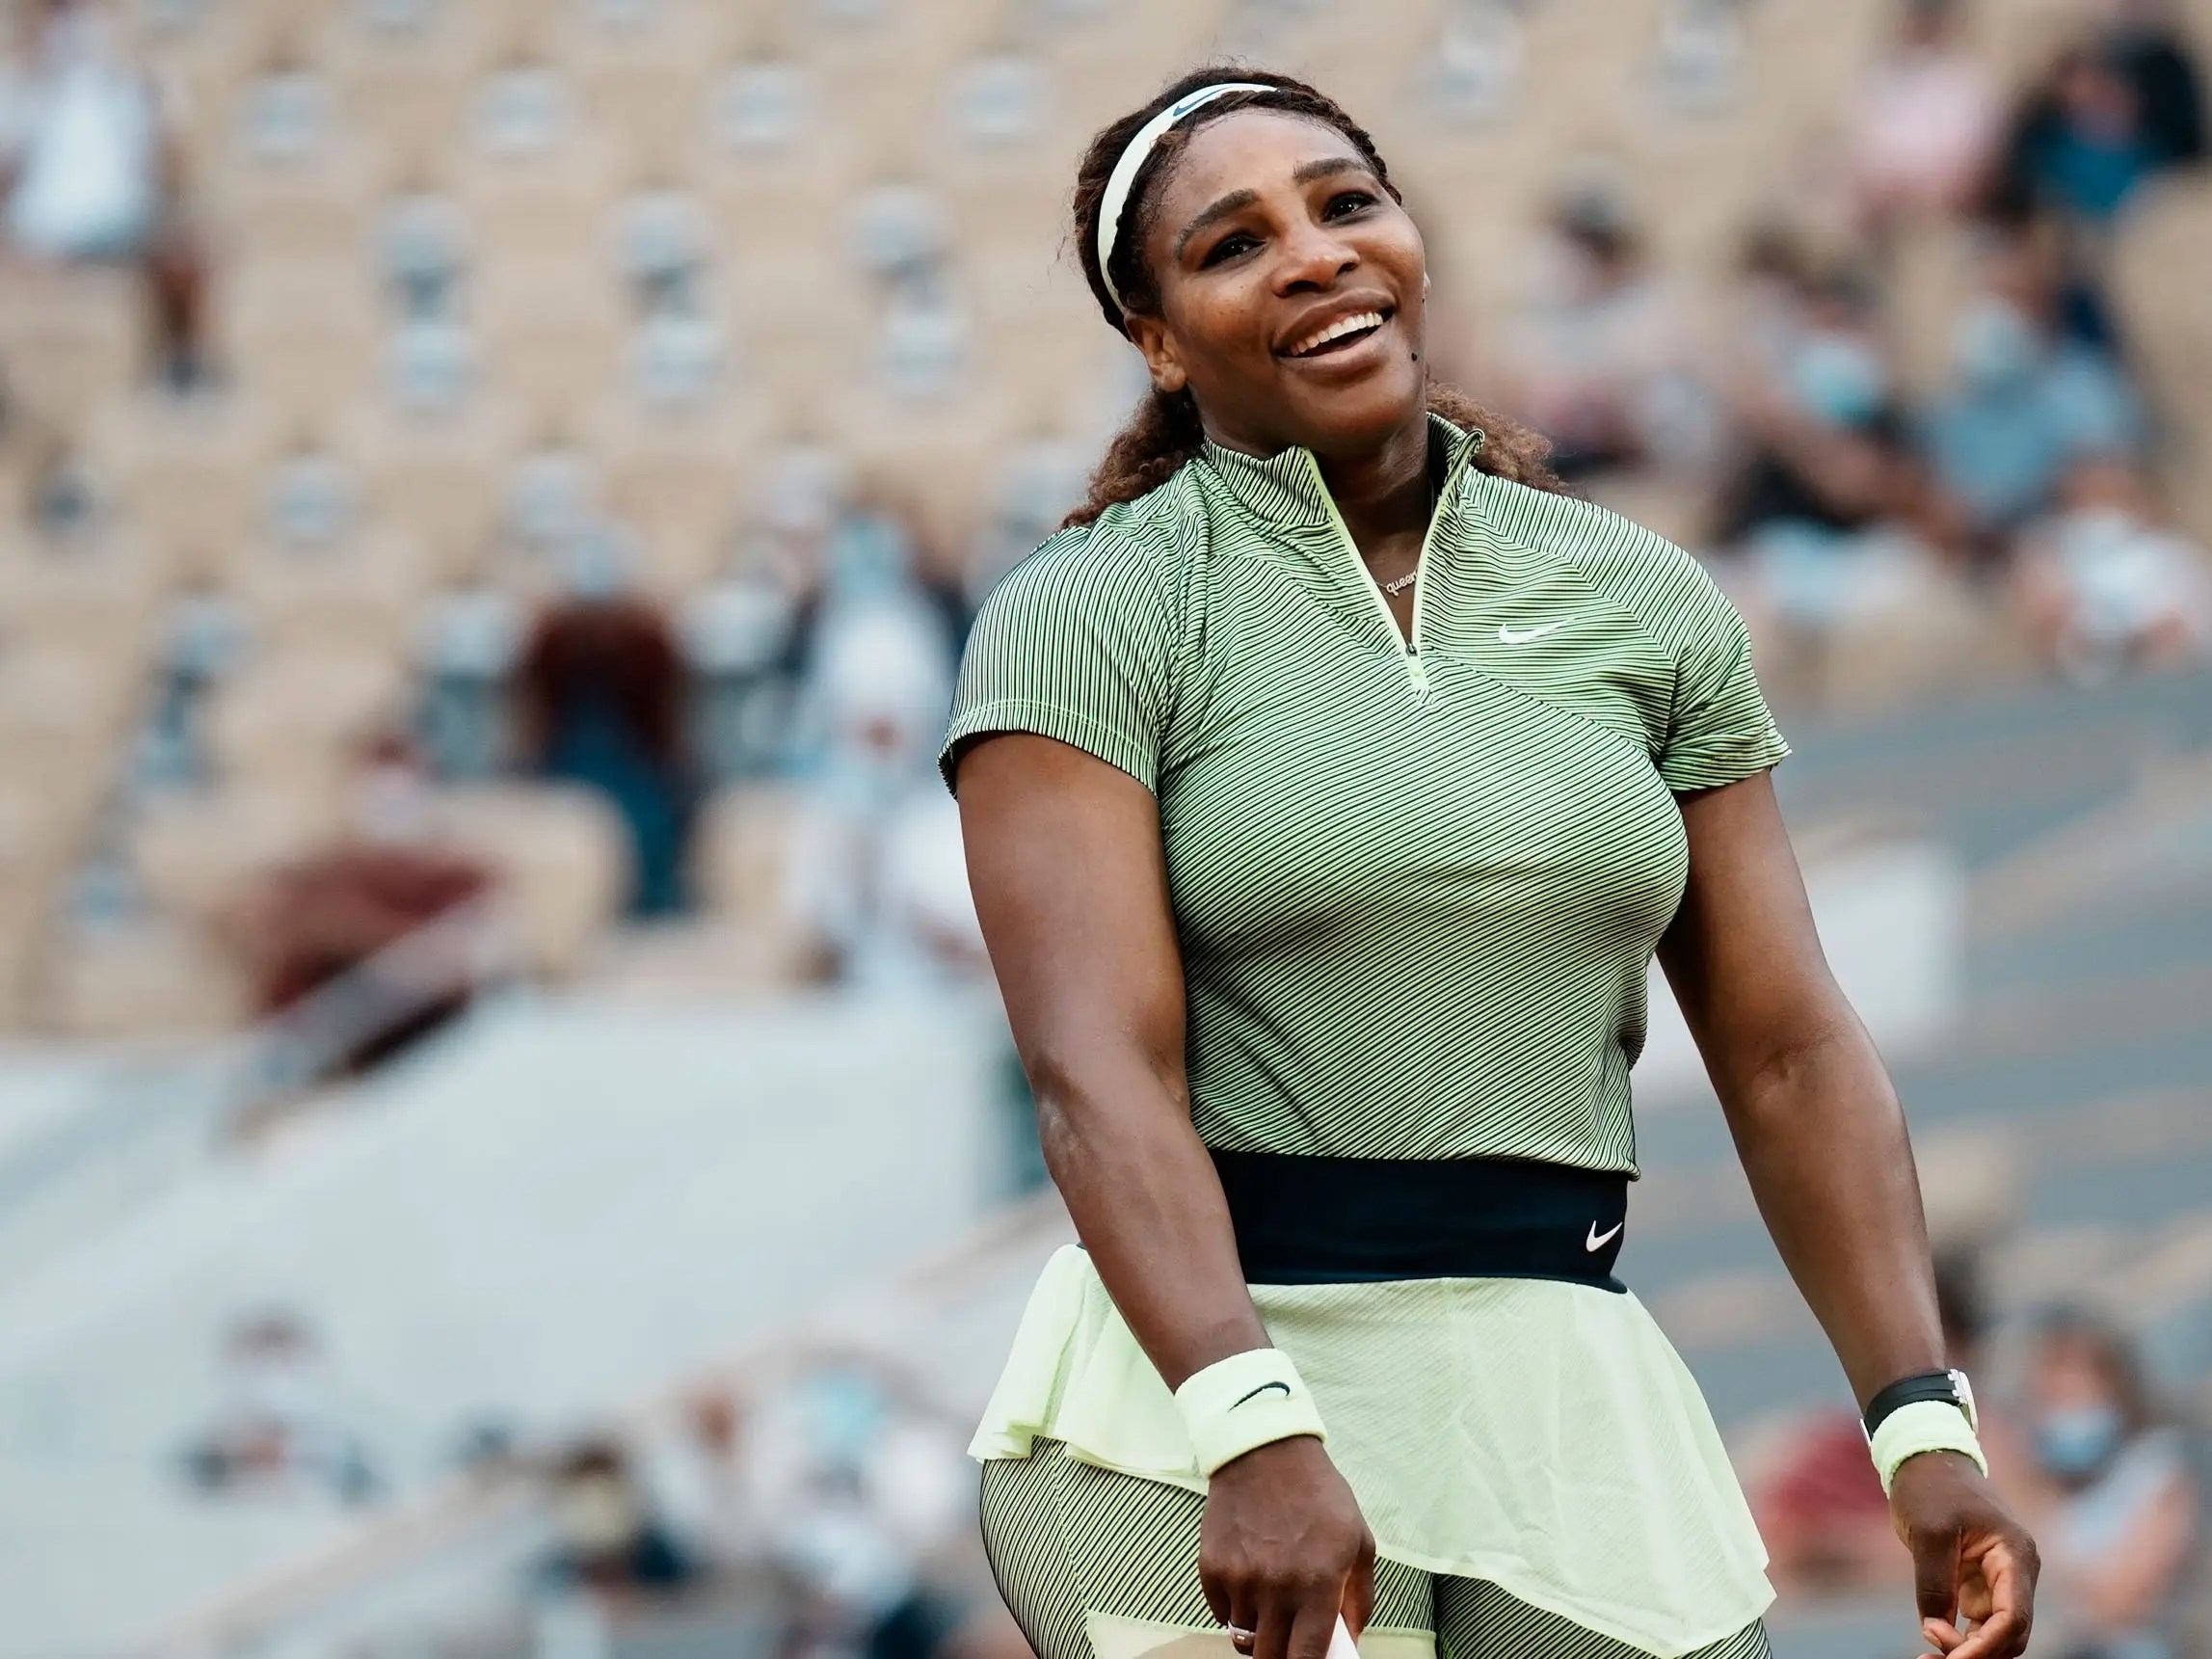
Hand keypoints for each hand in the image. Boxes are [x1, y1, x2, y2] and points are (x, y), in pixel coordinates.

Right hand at [1200, 1434, 1374, 1658]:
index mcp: (1317, 1583)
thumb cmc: (1319, 1494)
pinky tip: (1252, 1583)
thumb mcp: (1358, 1541)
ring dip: (1261, 1632)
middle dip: (1284, 1656)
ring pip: (1244, 1639)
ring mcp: (1239, 1579)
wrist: (1264, 1450)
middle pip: (1270, 1658)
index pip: (1307, 1658)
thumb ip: (1359, 1599)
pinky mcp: (1211, 1569)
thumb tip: (1349, 1642)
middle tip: (1293, 1639)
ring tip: (1273, 1604)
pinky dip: (1237, 1611)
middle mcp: (1275, 1587)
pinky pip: (1223, 1615)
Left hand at [1890, 1452, 2039, 1658]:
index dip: (1986, 1646)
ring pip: (1995, 1635)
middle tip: (1928, 1657)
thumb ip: (1935, 1583)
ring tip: (1926, 1658)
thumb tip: (1936, 1631)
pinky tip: (1932, 1644)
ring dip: (1967, 1651)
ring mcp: (1999, 1581)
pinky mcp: (1978, 1585)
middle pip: (2010, 1634)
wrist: (1926, 1460)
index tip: (1952, 1658)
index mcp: (2015, 1556)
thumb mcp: (1929, 1533)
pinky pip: (1978, 1625)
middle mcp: (2016, 1573)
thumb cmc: (1931, 1488)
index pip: (2014, 1617)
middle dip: (1975, 1653)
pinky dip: (1959, 1640)